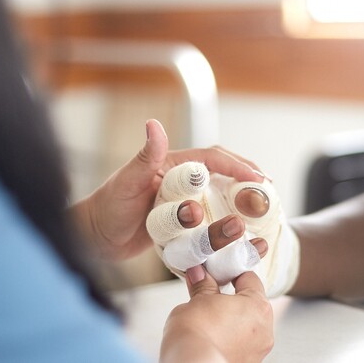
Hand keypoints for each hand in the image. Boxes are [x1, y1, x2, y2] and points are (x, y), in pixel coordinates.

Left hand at [72, 119, 263, 260]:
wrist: (94, 238)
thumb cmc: (106, 208)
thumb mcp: (126, 181)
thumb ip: (145, 156)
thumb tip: (154, 125)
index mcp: (173, 164)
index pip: (213, 159)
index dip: (237, 166)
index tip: (257, 178)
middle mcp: (181, 180)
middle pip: (222, 172)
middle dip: (247, 178)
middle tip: (269, 192)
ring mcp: (182, 200)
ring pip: (219, 194)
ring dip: (241, 198)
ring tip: (263, 209)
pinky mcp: (181, 221)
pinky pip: (210, 216)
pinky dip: (227, 218)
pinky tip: (241, 228)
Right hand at [161, 268, 273, 362]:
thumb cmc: (196, 335)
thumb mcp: (197, 301)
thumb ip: (202, 286)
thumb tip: (200, 274)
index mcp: (258, 305)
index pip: (250, 278)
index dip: (231, 274)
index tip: (216, 275)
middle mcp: (265, 328)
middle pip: (251, 303)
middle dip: (231, 299)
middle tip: (209, 298)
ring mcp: (258, 349)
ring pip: (247, 326)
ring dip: (231, 321)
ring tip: (208, 322)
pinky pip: (242, 344)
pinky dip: (230, 339)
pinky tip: (212, 339)